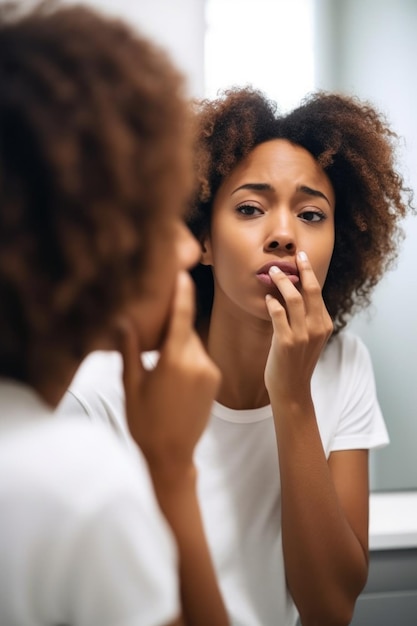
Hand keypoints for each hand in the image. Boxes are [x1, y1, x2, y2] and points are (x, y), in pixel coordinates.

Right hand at [118, 270, 220, 476]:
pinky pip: (201, 358)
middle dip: (172, 326)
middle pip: (185, 330)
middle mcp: (198, 363)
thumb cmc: (146, 423)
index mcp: (175, 361)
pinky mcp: (215, 381)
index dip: (182, 294)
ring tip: (160, 358)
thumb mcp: (131, 386)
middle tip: (153, 326)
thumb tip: (121, 321)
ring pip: (193, 344)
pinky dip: (188, 356)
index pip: (181, 318)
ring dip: (179, 343)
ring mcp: (210, 372)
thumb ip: (130, 351)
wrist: (172, 456)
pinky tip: (172, 373)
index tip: (182, 273)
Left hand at [264, 251, 332, 403]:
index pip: (318, 292)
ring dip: (282, 282)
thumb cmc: (296, 362)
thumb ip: (306, 318)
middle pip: (311, 290)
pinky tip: (267, 298)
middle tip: (293, 255)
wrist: (292, 390)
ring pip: (294, 299)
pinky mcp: (287, 342)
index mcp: (325, 325)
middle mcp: (317, 328)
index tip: (301, 258)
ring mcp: (303, 335)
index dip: (308, 273)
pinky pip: (279, 315)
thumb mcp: (309, 338)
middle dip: (303, 269)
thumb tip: (293, 292)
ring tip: (271, 271)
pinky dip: (272, 303)